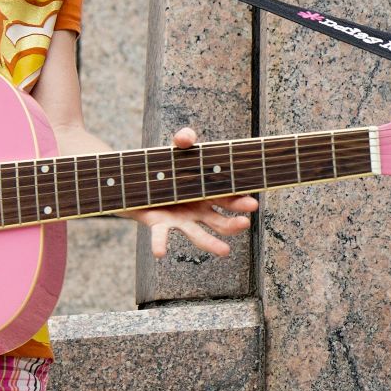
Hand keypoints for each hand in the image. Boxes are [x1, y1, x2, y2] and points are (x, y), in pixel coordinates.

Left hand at [129, 127, 258, 258]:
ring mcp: (180, 221)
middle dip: (234, 223)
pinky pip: (159, 236)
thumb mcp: (176, 152)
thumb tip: (186, 136)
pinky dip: (159, 244)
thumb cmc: (166, 168)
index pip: (229, 200)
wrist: (138, 181)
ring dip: (211, 244)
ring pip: (199, 236)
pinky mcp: (159, 223)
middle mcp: (198, 212)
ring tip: (224, 251)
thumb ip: (183, 140)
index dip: (240, 202)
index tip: (252, 203)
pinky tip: (160, 253)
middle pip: (221, 221)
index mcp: (208, 195)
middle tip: (245, 222)